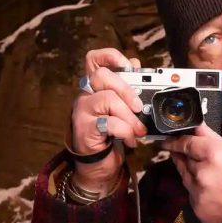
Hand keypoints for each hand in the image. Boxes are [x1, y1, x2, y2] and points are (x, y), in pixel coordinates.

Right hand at [70, 48, 147, 190]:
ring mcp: (81, 111)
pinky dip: (125, 132)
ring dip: (129, 116)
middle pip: (101, 76)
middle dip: (126, 90)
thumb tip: (135, 64)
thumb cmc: (111, 136)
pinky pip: (109, 122)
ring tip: (138, 130)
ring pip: (107, 98)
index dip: (110, 56)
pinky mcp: (84, 128)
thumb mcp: (123, 110)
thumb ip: (127, 88)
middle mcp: (85, 95)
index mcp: (95, 87)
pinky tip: (129, 141)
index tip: (129, 65)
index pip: (93, 60)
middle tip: (140, 107)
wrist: (98, 166)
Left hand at [159, 123, 221, 222]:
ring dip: (192, 175)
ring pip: (186, 179)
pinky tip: (211, 191)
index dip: (174, 142)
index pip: (186, 144)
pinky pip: (192, 196)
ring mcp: (199, 193)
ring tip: (205, 174)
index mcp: (212, 154)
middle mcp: (202, 173)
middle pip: (185, 162)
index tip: (165, 140)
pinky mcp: (198, 210)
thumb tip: (196, 125)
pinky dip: (198, 192)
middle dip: (187, 159)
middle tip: (188, 155)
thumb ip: (211, 138)